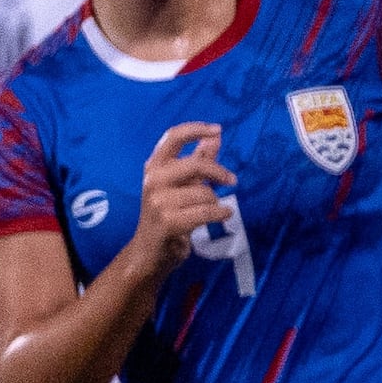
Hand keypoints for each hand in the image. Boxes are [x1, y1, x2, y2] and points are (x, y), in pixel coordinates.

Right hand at [128, 122, 233, 272]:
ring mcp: (159, 202)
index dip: (196, 129)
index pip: (173, 137)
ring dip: (216, 201)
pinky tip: (224, 214)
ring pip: (204, 192)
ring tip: (213, 209)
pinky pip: (206, 212)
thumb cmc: (168, 215)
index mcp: (154, 167)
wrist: (149, 253)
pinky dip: (220, 213)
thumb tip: (215, 136)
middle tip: (232, 180)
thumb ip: (198, 160)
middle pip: (195, 164)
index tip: (218, 129)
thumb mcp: (181, 185)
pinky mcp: (168, 222)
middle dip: (218, 172)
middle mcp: (153, 181)